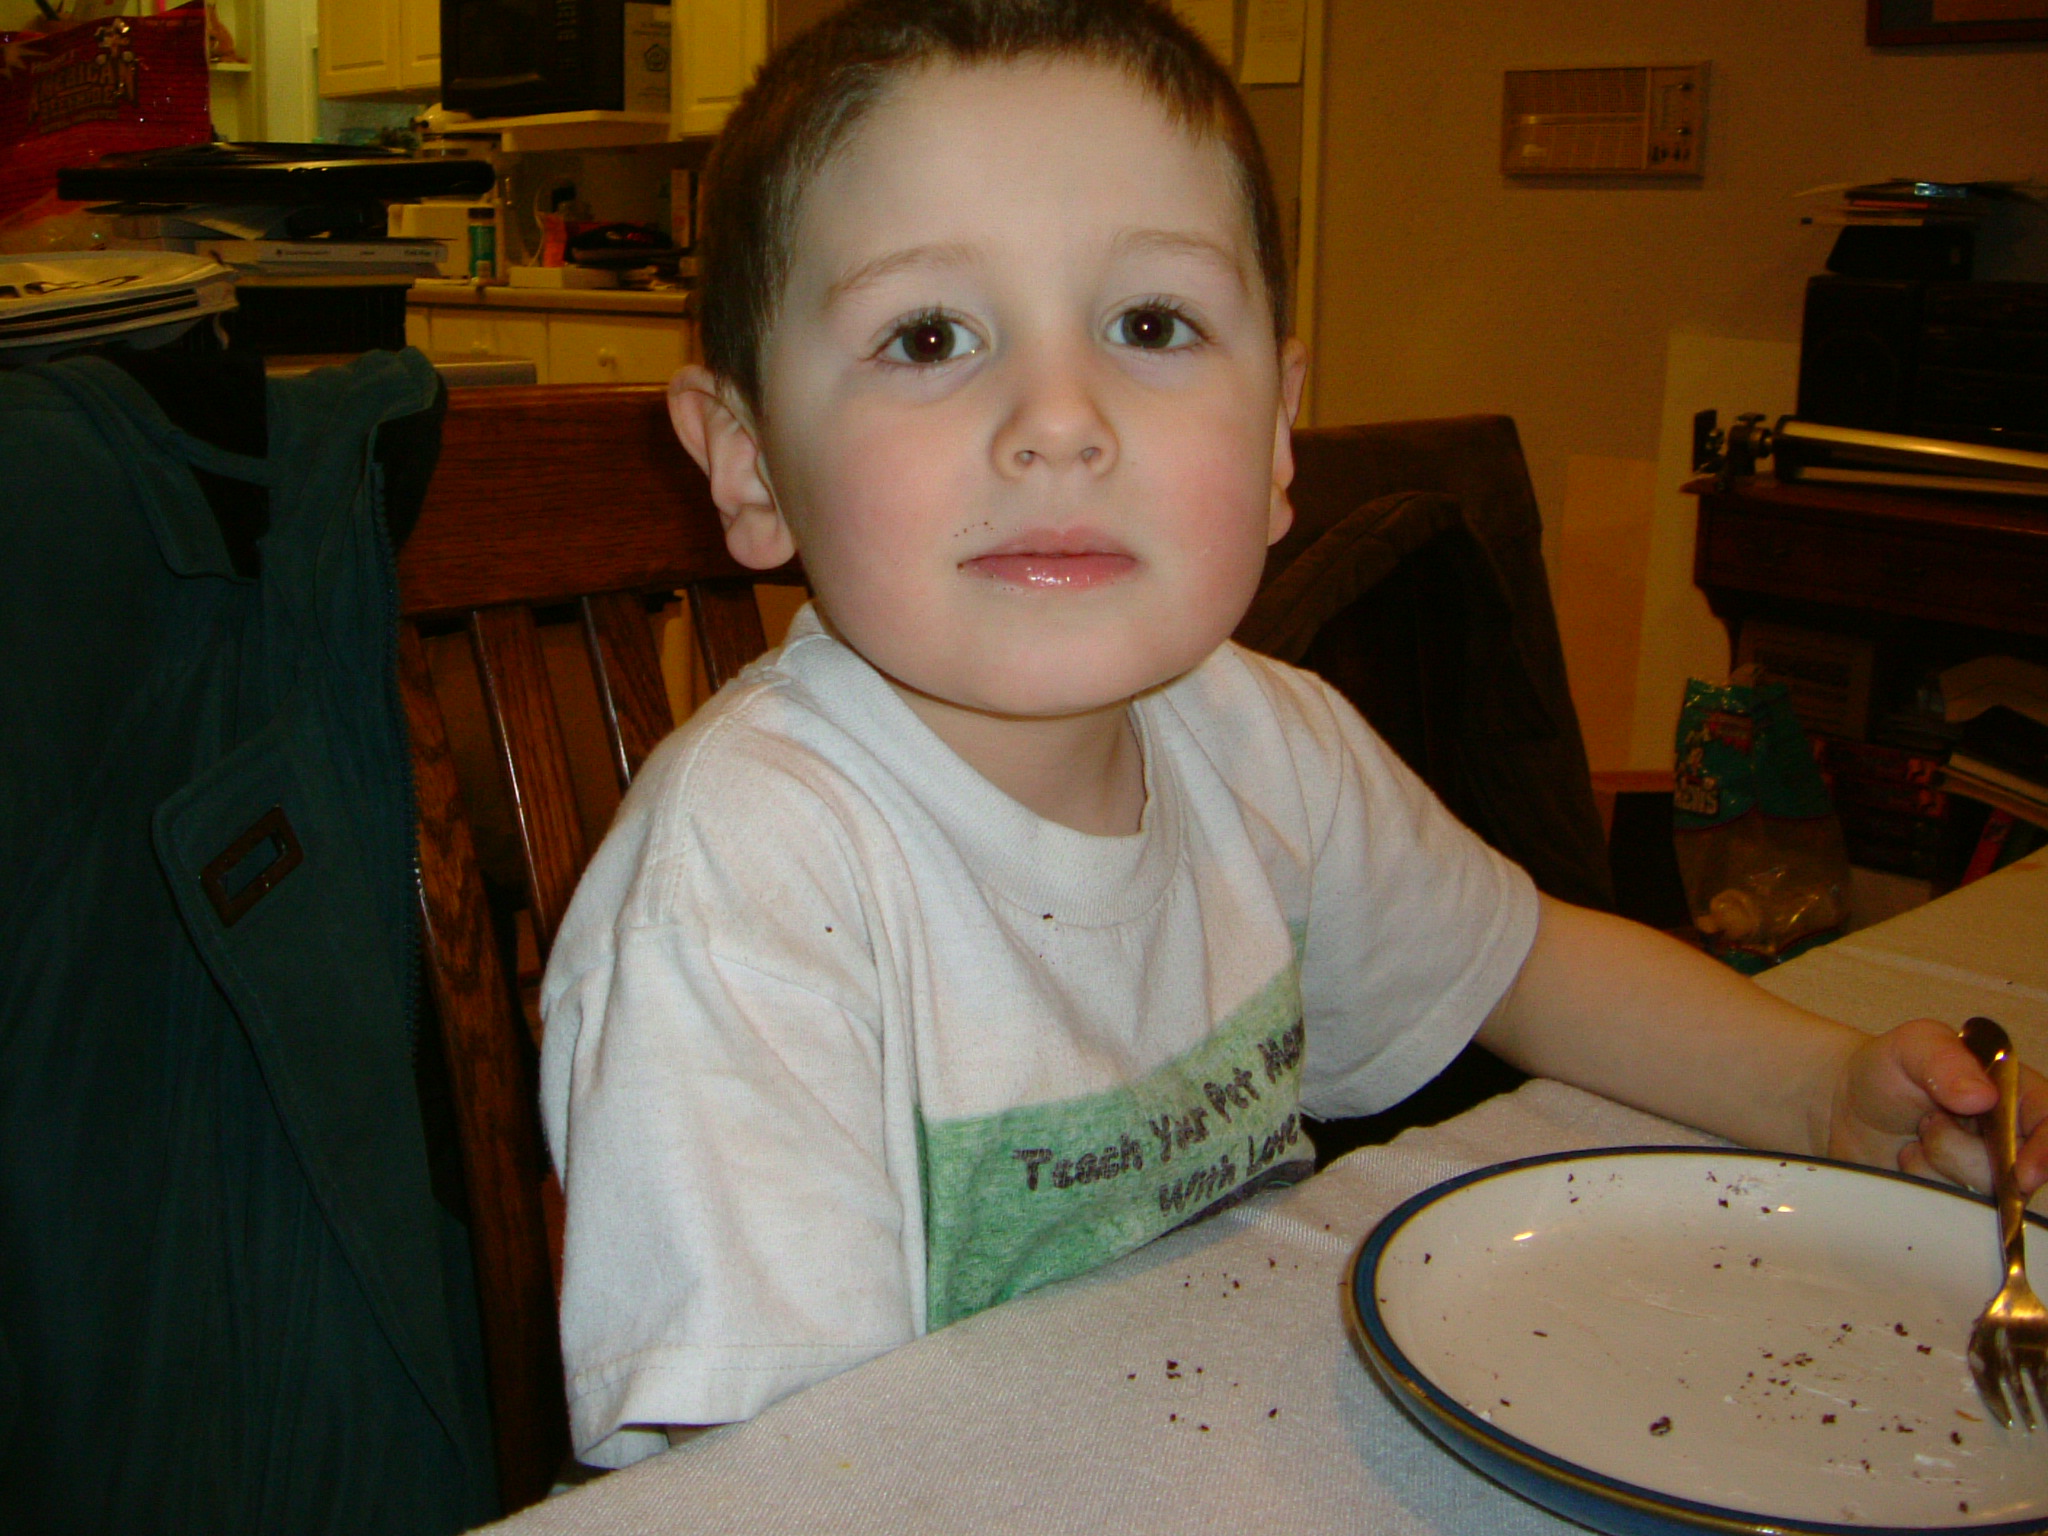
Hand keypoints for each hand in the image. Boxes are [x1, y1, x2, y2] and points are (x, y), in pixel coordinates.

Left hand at [1827, 1018, 2047, 1196]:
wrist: (1847, 1108)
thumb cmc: (1889, 1072)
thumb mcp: (1911, 1047)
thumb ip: (1944, 1058)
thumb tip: (1982, 1095)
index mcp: (2015, 1093)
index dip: (2046, 1151)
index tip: (2023, 1174)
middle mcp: (2012, 1137)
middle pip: (2016, 1171)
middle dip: (1959, 1151)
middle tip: (1926, 1122)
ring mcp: (1987, 1173)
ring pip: (1981, 1194)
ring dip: (1936, 1166)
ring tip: (1917, 1138)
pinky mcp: (1960, 1199)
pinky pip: (1951, 1211)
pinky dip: (1923, 1186)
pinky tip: (1909, 1164)